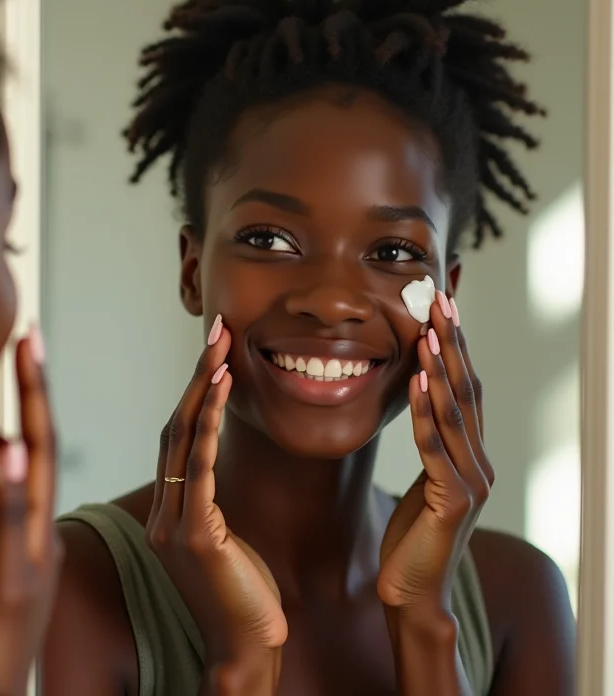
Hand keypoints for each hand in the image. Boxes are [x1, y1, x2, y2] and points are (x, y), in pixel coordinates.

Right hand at [146, 315, 287, 677]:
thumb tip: (211, 457)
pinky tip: (222, 389)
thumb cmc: (243, 591)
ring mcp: (174, 523)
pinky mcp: (194, 536)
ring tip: (221, 346)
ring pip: (184, 438)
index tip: (215, 351)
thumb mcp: (223, 533)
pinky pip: (201, 467)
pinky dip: (210, 423)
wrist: (247, 648)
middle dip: (198, 375)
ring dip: (203, 387)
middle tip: (218, 330)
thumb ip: (209, 496)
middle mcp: (163, 509)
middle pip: (176, 425)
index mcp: (170, 507)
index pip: (178, 435)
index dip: (195, 390)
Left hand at [378, 292, 492, 615]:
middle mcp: (479, 463)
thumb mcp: (424, 478)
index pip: (466, 389)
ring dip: (441, 369)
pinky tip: (416, 381)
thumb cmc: (413, 534)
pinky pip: (434, 447)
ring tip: (429, 331)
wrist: (413, 591)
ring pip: (455, 413)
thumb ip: (432, 443)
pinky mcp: (453, 501)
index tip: (442, 309)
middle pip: (467, 391)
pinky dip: (424, 411)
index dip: (456, 348)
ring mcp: (470, 482)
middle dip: (453, 344)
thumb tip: (422, 398)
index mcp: (471, 455)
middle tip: (440, 301)